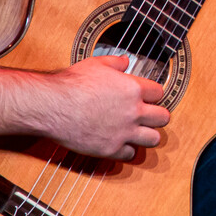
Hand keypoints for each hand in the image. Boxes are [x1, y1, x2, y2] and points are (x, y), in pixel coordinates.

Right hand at [40, 55, 168, 159]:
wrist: (52, 106)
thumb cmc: (71, 84)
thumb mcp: (95, 64)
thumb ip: (114, 62)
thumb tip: (125, 61)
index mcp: (133, 89)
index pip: (159, 93)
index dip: (152, 94)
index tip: (146, 97)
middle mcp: (133, 111)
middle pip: (163, 117)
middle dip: (157, 116)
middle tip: (147, 116)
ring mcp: (124, 132)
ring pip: (154, 139)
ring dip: (147, 135)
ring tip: (138, 132)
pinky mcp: (111, 148)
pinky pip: (130, 154)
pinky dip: (126, 149)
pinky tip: (118, 142)